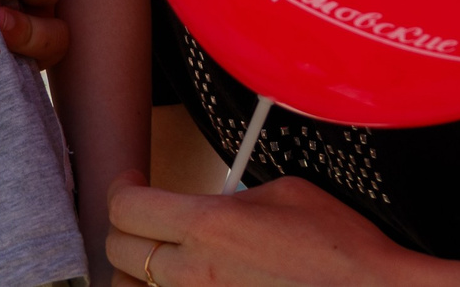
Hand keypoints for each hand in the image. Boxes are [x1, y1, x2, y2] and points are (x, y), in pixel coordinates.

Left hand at [108, 171, 430, 286]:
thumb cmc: (340, 249)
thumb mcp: (283, 192)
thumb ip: (232, 196)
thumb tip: (217, 202)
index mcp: (208, 225)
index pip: (125, 206)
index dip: (123, 188)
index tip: (133, 183)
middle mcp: (195, 271)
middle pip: (118, 249)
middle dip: (126, 228)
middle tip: (144, 217)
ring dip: (139, 271)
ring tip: (159, 257)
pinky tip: (186, 279)